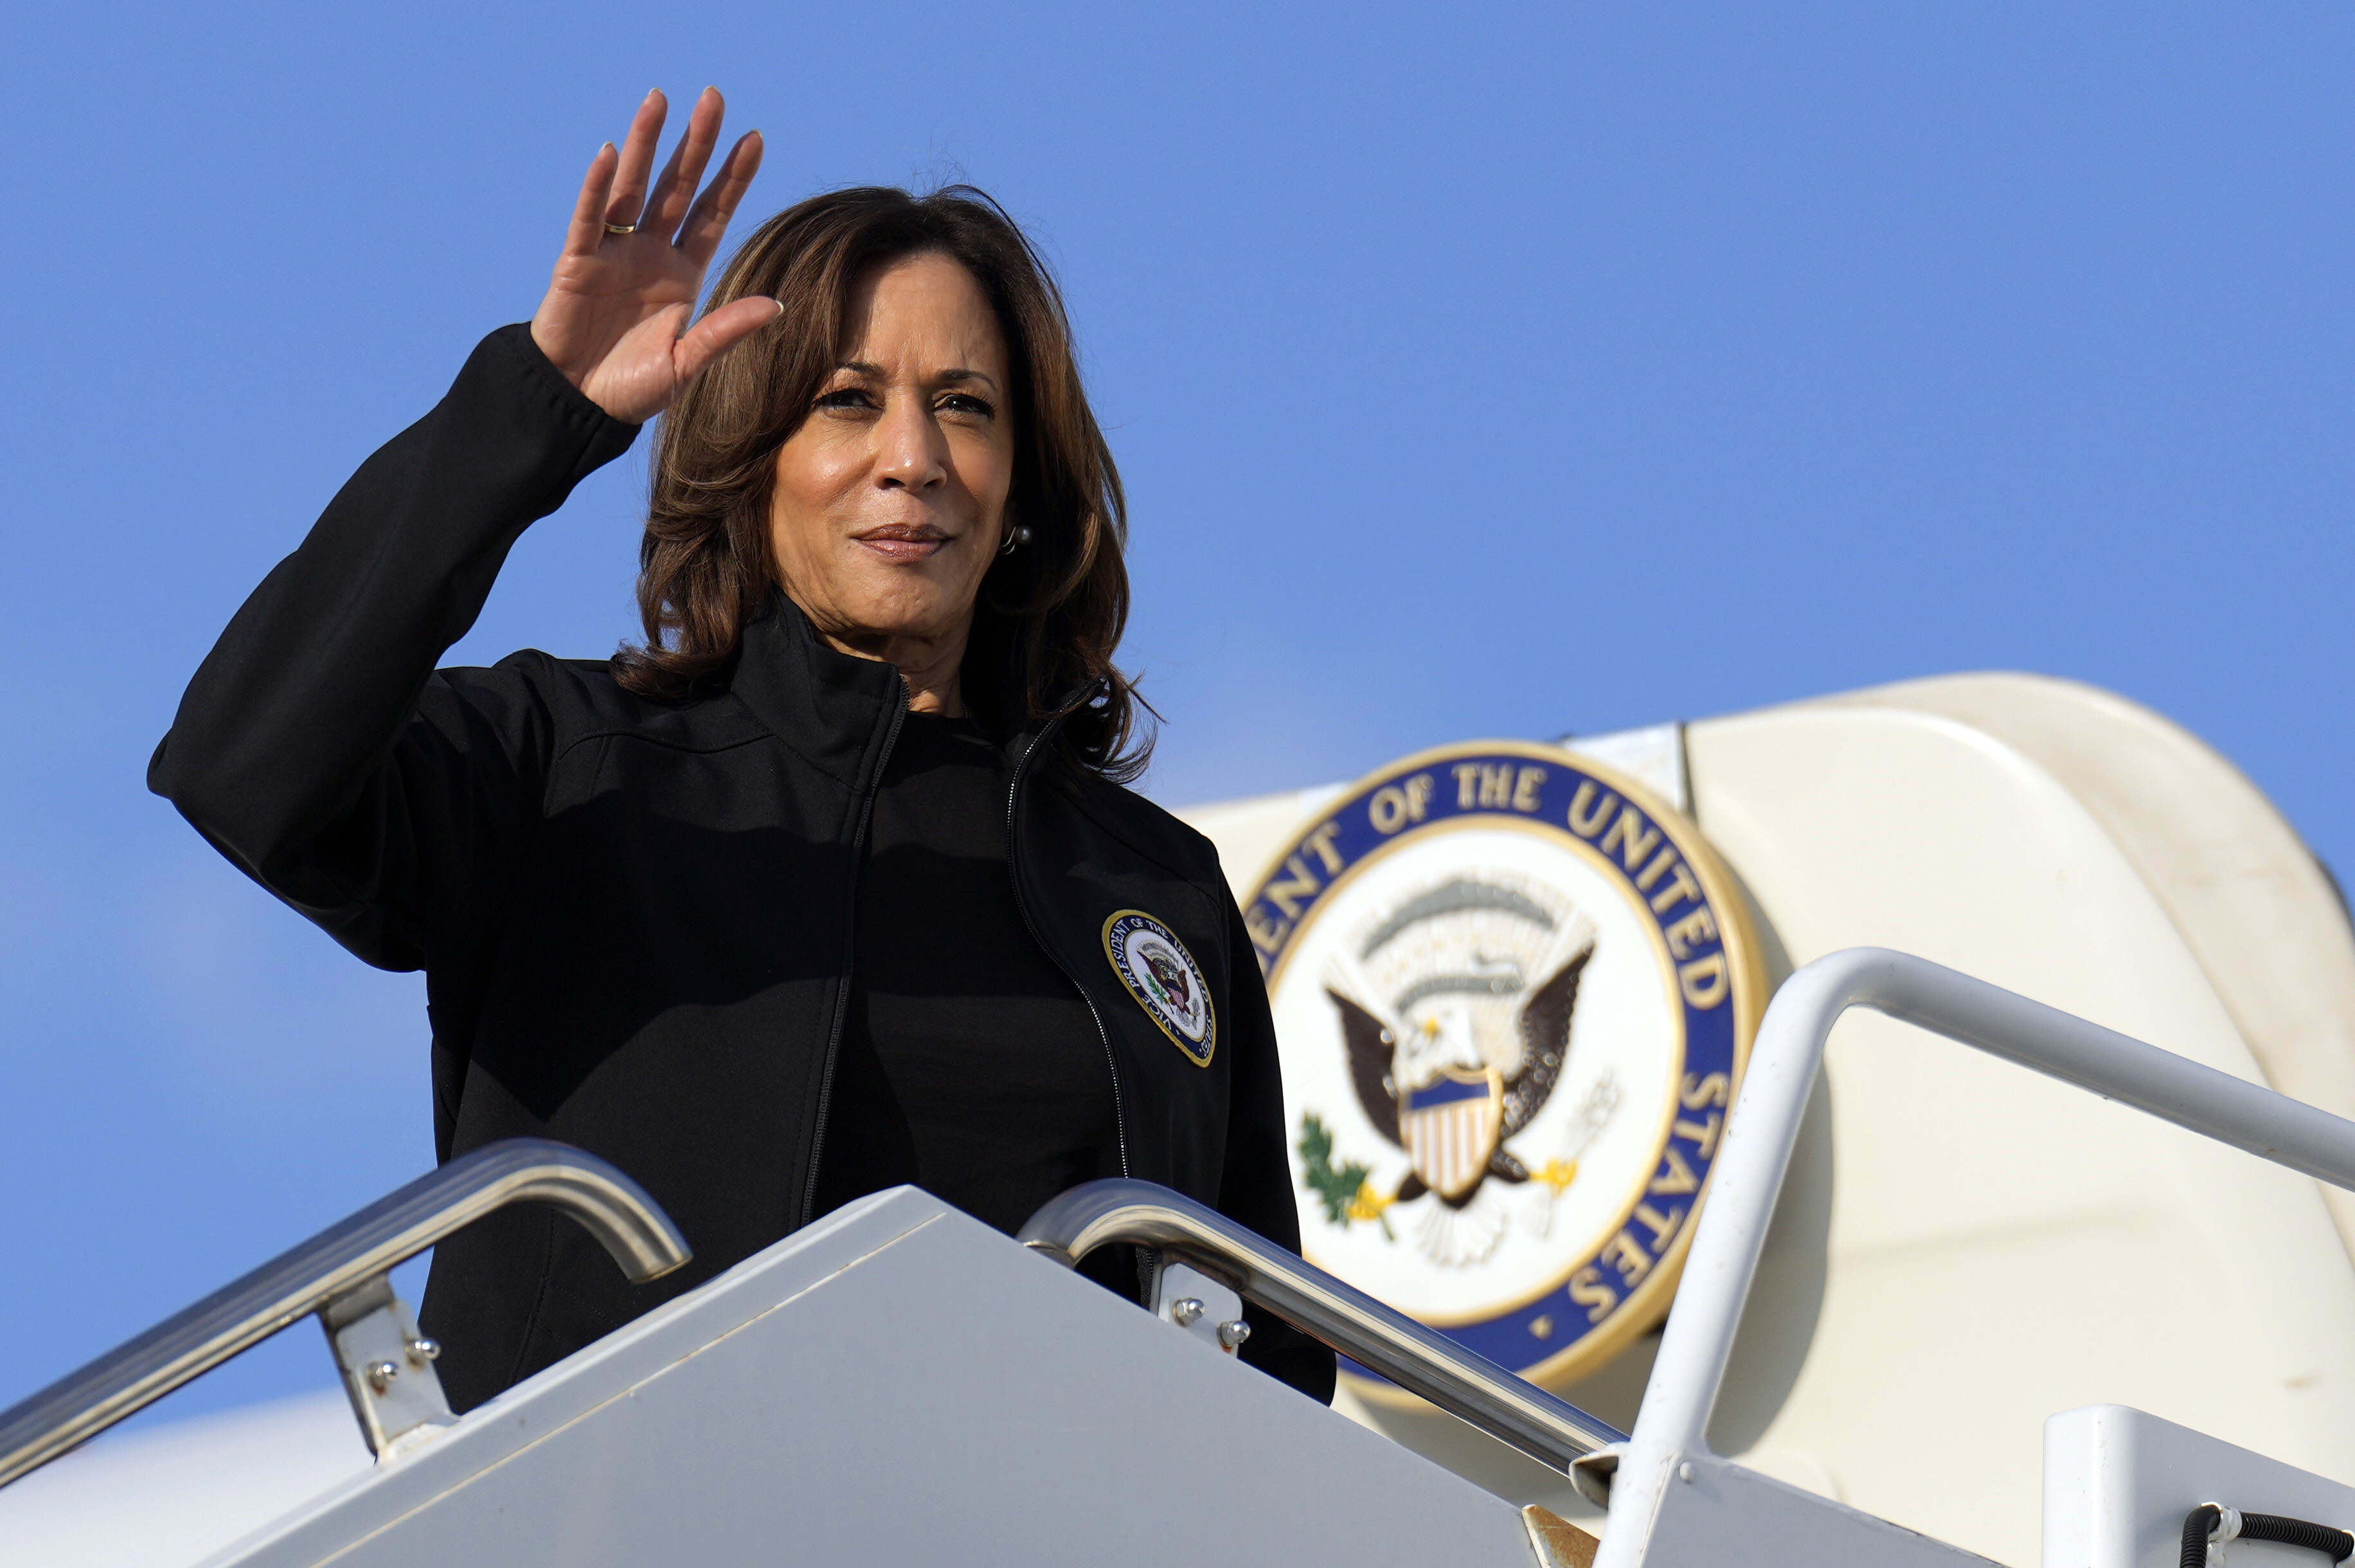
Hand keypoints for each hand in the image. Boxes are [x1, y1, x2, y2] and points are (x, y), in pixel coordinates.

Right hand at [531, 88, 778, 423]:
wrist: (578, 404)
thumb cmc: (632, 387)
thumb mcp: (688, 364)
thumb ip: (726, 331)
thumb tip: (777, 305)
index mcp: (682, 273)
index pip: (713, 214)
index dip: (733, 177)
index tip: (755, 138)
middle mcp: (650, 253)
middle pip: (677, 187)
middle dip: (696, 144)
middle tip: (714, 97)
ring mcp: (612, 252)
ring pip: (632, 187)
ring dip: (645, 144)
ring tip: (660, 100)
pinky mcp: (576, 262)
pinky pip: (588, 218)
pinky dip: (597, 187)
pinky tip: (608, 153)